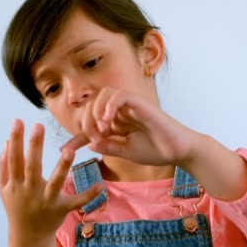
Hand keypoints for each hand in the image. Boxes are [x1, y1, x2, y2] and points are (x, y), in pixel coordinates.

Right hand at [0, 119, 101, 239]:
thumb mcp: (3, 188)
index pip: (15, 158)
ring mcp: (46, 201)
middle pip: (32, 167)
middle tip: (39, 126)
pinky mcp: (61, 209)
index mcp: (15, 184)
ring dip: (62, 167)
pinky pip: (76, 202)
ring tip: (68, 150)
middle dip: (35, 147)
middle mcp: (30, 191)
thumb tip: (6, 142)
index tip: (18, 121)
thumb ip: (3, 166)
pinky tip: (100, 185)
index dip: (15, 140)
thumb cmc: (16, 206)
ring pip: (55, 182)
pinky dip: (89, 195)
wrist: (27, 236)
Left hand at [61, 87, 200, 166]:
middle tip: (93, 138)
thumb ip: (109, 146)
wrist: (180, 152)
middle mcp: (122, 110)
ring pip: (103, 94)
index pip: (91, 121)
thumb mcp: (126, 151)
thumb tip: (90, 144)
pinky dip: (109, 105)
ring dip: (96, 112)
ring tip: (101, 130)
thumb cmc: (157, 150)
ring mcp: (131, 105)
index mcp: (118, 121)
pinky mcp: (141, 103)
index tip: (66, 150)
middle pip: (93, 103)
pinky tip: (107, 121)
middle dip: (86, 122)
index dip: (77, 135)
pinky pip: (119, 95)